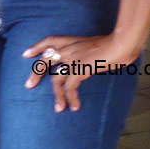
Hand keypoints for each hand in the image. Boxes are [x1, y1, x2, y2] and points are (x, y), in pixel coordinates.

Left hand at [22, 34, 138, 112]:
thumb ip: (88, 52)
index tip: (26, 54)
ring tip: (58, 108)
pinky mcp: (80, 68)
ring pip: (56, 78)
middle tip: (29, 85)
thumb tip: (89, 62)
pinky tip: (74, 106)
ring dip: (57, 95)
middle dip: (36, 72)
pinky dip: (70, 98)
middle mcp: (70, 48)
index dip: (37, 47)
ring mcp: (74, 58)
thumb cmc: (116, 43)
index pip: (50, 40)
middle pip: (46, 59)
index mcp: (74, 41)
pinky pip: (70, 86)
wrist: (122, 43)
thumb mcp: (97, 46)